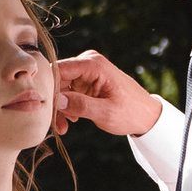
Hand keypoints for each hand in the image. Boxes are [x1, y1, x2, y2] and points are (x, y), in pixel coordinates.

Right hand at [52, 49, 166, 139]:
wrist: (146, 115)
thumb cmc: (131, 112)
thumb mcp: (106, 113)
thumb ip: (81, 105)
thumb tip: (57, 100)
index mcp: (94, 64)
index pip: (59, 69)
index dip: (48, 88)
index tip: (44, 108)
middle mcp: (88, 63)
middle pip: (57, 79)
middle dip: (54, 102)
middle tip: (56, 125)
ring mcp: (86, 72)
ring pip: (60, 88)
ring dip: (60, 108)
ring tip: (64, 128)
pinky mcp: (85, 81)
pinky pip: (67, 92)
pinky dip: (66, 107)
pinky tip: (71, 120)